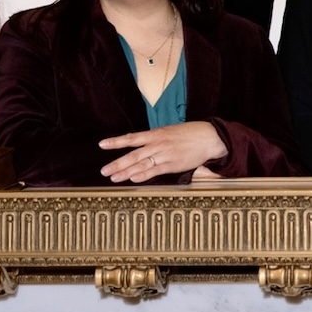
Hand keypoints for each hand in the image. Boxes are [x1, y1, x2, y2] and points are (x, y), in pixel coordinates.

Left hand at [100, 121, 229, 182]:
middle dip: (117, 163)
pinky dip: (143, 175)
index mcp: (156, 134)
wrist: (208, 138)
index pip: (131, 138)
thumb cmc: (190, 134)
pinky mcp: (173, 164)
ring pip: (141, 164)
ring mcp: (165, 154)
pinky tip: (133, 179)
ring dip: (126, 172)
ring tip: (114, 178)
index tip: (102, 144)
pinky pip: (155, 170)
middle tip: (104, 171)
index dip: (116, 142)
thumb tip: (143, 146)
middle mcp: (157, 144)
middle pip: (133, 154)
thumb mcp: (169, 132)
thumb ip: (155, 140)